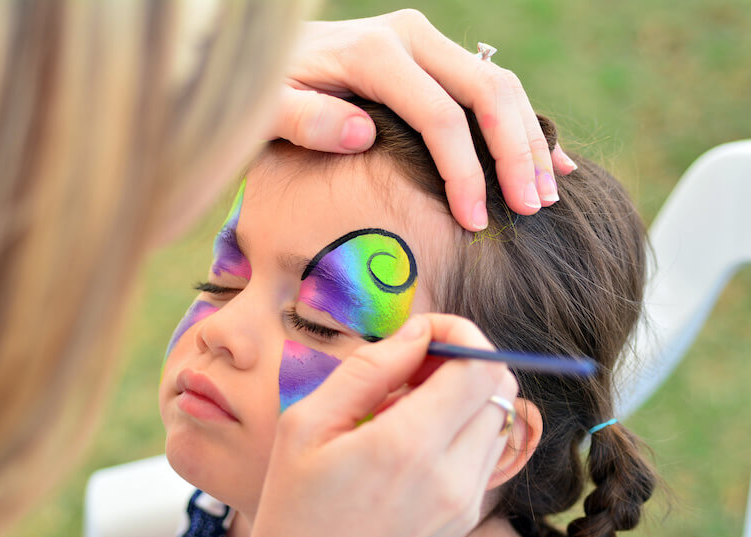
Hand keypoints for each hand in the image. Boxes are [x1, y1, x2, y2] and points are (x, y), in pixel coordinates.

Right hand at [246, 314, 517, 536]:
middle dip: (462, 362)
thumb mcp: (307, 426)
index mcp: (407, 446)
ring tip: (405, 409)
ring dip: (463, 397)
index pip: (479, 365)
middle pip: (498, 387)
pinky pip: (484, 453)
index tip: (425, 333)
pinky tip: (412, 442)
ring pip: (497, 418)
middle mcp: (451, 475)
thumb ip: (367, 370)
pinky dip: (461, 431)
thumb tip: (415, 333)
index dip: (460, 333)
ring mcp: (464, 502)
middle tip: (410, 369)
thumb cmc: (294, 509)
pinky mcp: (465, 517)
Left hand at [269, 9, 577, 231]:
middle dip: (515, 154)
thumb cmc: (267, 91)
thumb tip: (362, 133)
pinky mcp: (433, 55)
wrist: (268, 53)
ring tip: (546, 193)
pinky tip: (547, 158)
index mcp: (374, 53)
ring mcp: (426, 42)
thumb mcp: (267, 107)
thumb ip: (305, 119)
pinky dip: (522, 122)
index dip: (465, 172)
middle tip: (531, 209)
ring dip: (529, 139)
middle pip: (488, 92)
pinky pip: (490, 84)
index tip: (475, 221)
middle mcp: (410, 37)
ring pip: (500, 85)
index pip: (440, 116)